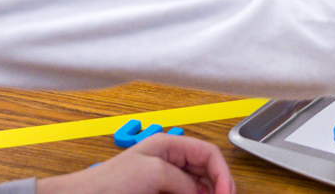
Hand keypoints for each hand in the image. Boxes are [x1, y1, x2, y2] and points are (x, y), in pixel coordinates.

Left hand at [36, 132, 233, 193]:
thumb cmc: (108, 182)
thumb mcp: (154, 172)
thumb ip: (184, 180)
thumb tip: (203, 192)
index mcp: (170, 145)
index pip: (209, 153)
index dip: (222, 173)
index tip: (226, 193)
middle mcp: (171, 161)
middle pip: (207, 171)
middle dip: (218, 186)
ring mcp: (165, 180)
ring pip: (198, 188)